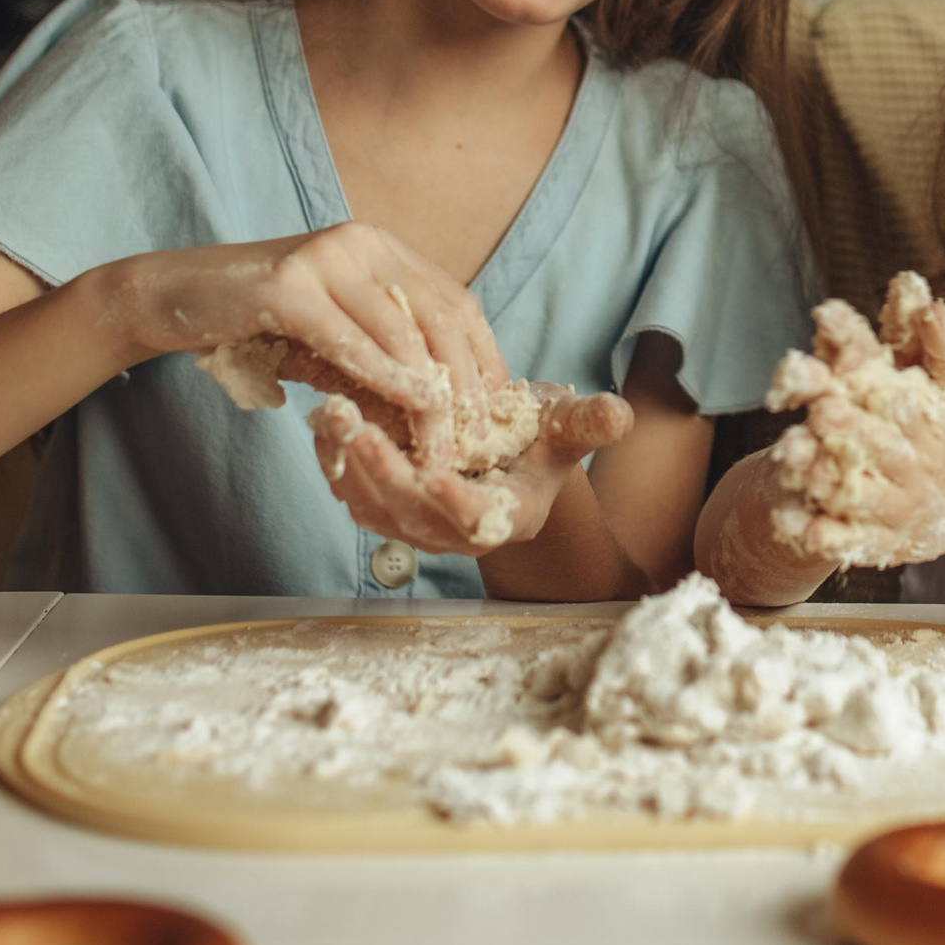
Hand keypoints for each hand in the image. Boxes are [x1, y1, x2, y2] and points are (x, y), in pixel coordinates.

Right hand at [93, 222, 505, 445]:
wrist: (173, 295)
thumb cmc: (256, 322)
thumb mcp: (332, 333)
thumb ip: (380, 354)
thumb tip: (437, 412)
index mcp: (382, 248)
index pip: (457, 301)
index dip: (486, 357)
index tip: (499, 409)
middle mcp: (362, 242)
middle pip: (441, 314)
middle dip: (468, 380)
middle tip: (480, 436)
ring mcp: (326, 258)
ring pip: (402, 329)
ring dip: (430, 391)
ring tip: (446, 438)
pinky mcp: (288, 285)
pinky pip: (350, 338)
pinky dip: (385, 376)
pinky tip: (406, 407)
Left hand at [312, 385, 630, 556]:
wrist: (505, 452)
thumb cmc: (538, 437)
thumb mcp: (566, 427)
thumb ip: (589, 423)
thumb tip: (621, 412)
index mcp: (507, 515)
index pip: (478, 520)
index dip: (456, 503)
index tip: (436, 477)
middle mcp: (457, 532)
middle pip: (413, 516)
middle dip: (384, 474)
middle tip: (359, 430)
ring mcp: (418, 526)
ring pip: (375, 508)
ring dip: (348, 465)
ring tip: (332, 416)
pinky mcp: (387, 510)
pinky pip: (354, 496)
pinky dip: (335, 463)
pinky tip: (324, 423)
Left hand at [763, 275, 944, 566]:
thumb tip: (934, 301)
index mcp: (932, 425)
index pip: (901, 401)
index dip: (874, 383)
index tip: (846, 362)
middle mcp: (918, 468)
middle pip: (883, 449)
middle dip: (852, 432)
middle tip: (821, 411)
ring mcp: (903, 508)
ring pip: (866, 497)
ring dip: (832, 483)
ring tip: (798, 467)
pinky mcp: (889, 542)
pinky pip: (855, 543)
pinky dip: (827, 537)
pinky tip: (797, 526)